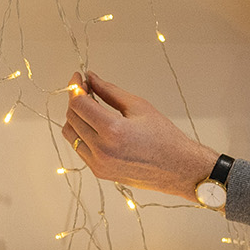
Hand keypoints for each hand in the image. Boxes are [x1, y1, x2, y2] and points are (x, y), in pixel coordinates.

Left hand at [61, 72, 217, 200]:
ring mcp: (99, 164)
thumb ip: (109, 91)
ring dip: (76, 117)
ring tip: (90, 106)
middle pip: (72, 117)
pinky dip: (82, 133)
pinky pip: (79, 148)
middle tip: (86, 89)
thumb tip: (91, 78)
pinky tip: (95, 124)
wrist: (178, 168)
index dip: (75, 87)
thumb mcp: (138, 106)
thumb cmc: (164, 137)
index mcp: (113, 130)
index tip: (78, 77)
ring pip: (70, 134)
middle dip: (75, 99)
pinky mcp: (99, 172)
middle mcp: (102, 150)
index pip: (79, 104)